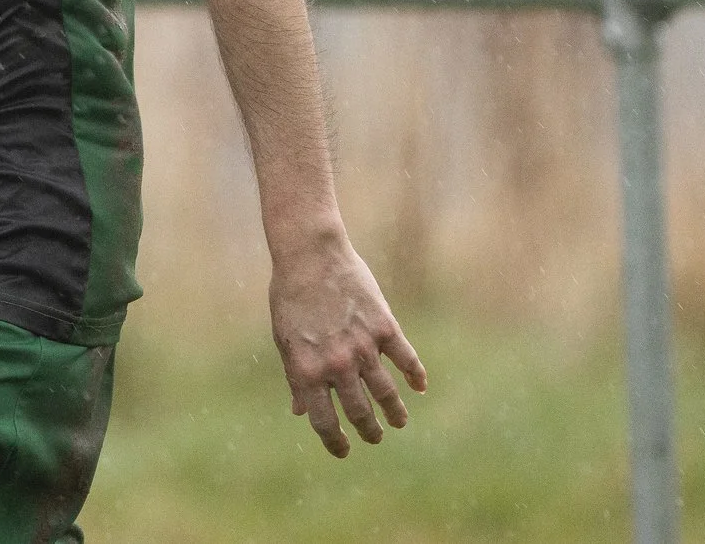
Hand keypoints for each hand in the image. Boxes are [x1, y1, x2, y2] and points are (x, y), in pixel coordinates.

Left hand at [267, 231, 426, 456]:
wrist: (310, 254)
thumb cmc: (291, 296)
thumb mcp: (285, 340)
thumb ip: (296, 376)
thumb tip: (300, 411)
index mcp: (306, 371)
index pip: (323, 421)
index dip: (334, 442)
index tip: (343, 451)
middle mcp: (336, 365)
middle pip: (358, 412)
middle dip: (368, 431)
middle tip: (375, 437)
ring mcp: (363, 347)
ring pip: (386, 393)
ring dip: (394, 412)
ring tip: (399, 422)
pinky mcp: (384, 327)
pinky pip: (406, 360)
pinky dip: (415, 376)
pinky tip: (419, 387)